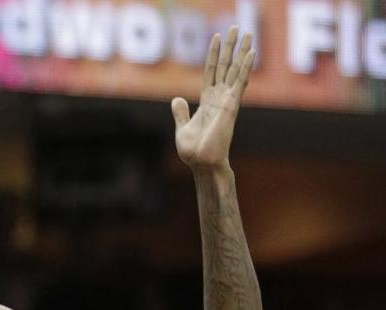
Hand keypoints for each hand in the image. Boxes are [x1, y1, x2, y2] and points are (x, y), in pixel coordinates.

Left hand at [172, 28, 253, 171]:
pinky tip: (251, 52)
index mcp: (207, 102)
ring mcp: (227, 101)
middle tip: (234, 27)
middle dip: (229, 47)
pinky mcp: (231, 106)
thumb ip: (181, 113)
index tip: (215, 37)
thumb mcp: (182, 129)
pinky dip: (245, 67)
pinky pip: (240, 82)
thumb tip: (176, 100)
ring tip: (247, 33)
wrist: (202, 164)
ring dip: (241, 51)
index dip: (213, 55)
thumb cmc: (193, 153)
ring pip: (235, 70)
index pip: (211, 72)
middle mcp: (219, 98)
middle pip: (225, 66)